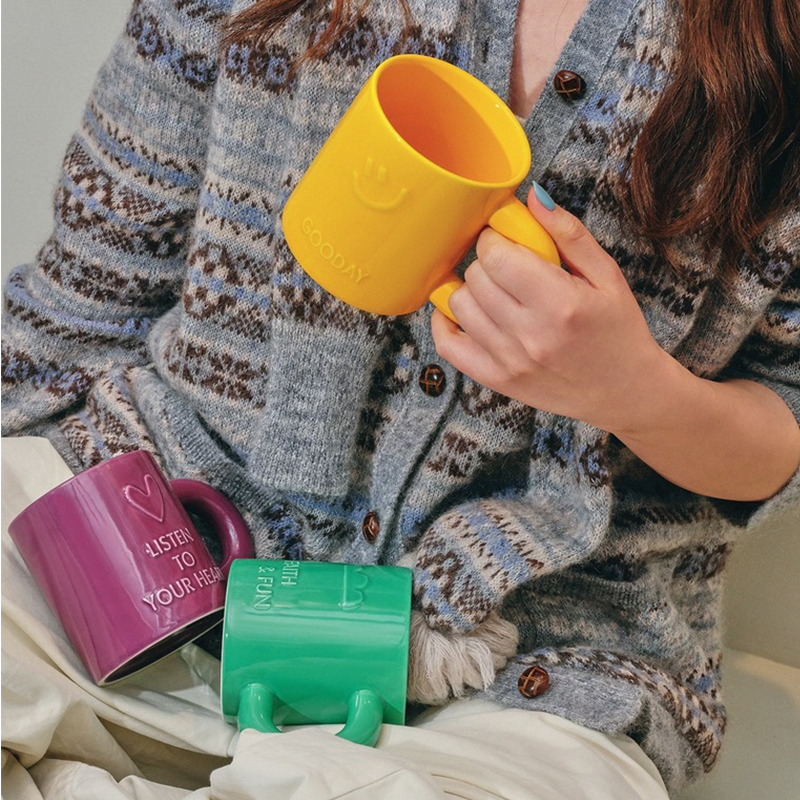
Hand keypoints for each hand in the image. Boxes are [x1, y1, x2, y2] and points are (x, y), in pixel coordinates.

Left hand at [431, 184, 669, 436]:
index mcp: (562, 303)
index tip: (504, 240)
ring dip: (469, 289)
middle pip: (476, 278)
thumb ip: (569, 235)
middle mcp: (531, 335)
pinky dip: (445, 323)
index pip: (498, 257)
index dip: (494, 240)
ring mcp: (510, 361)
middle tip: (503, 264)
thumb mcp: (607, 276)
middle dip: (485, 262)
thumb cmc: (618, 330)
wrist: (624, 391)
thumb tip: (533, 198)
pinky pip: (448, 346)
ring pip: (458, 306)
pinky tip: (462, 311)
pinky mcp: (496, 381)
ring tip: (491, 288)